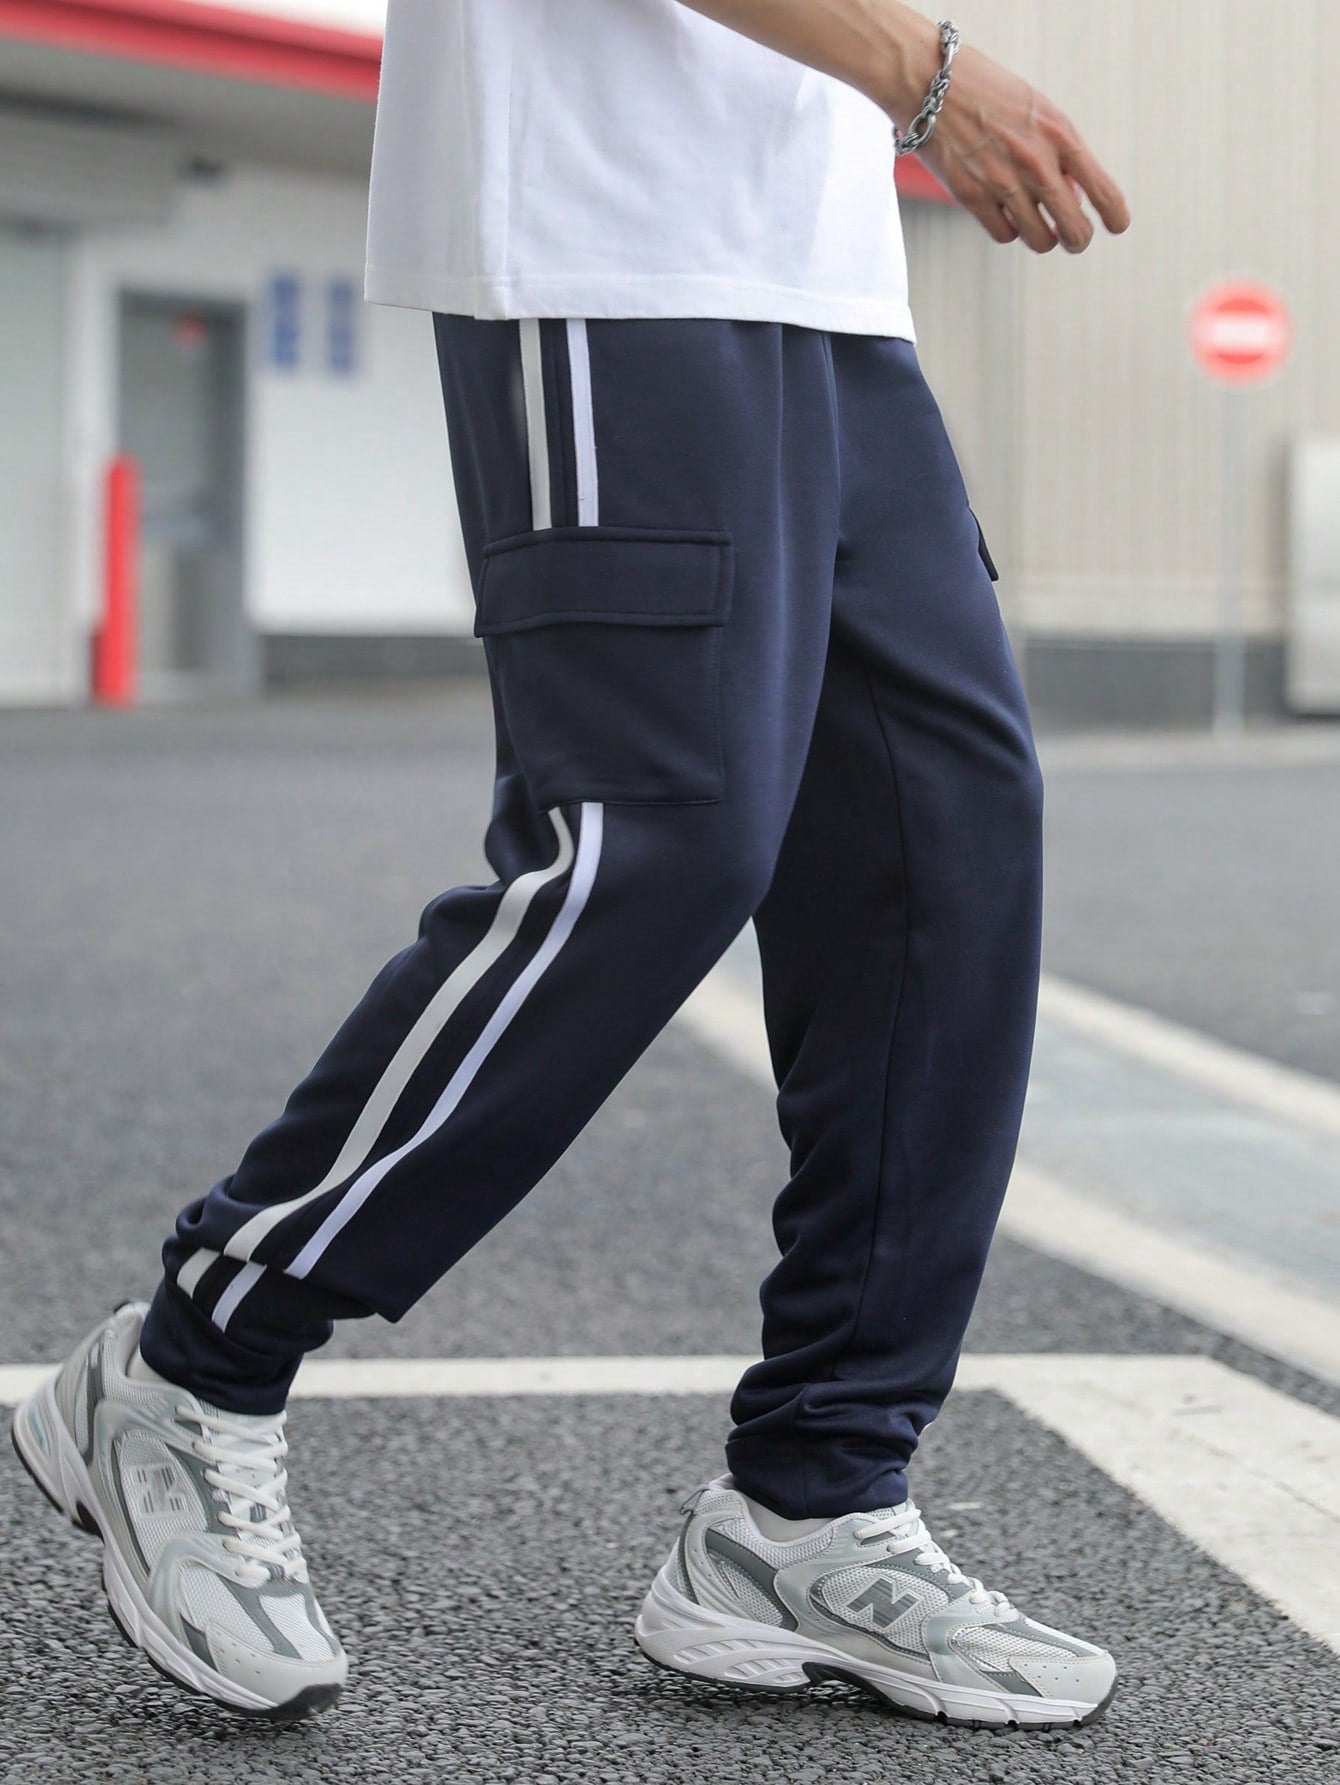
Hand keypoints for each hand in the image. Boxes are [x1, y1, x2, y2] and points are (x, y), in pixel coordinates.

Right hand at [910, 44, 1129, 253]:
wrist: (935, 82)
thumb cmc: (991, 94)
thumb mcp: (1038, 111)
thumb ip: (1060, 151)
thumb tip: (1074, 197)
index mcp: (1061, 135)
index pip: (1104, 191)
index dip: (1115, 217)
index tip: (1116, 225)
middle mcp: (1036, 162)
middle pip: (1075, 230)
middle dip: (1078, 240)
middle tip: (1072, 238)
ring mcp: (1003, 182)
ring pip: (1040, 240)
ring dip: (1042, 238)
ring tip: (1036, 225)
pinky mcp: (972, 196)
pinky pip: (1005, 235)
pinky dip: (1008, 229)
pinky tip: (1003, 212)